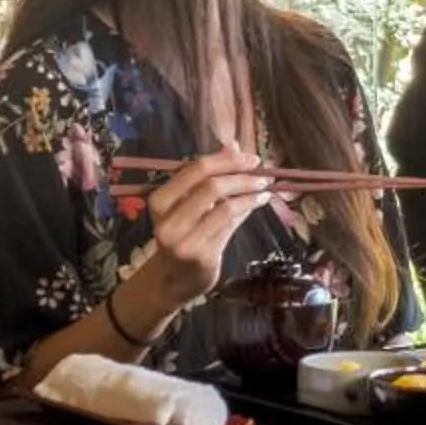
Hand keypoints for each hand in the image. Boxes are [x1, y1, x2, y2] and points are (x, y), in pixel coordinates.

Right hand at [115, 141, 272, 329]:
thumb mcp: (190, 204)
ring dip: (250, 192)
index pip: (194, 169)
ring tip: (266, 187)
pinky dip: (248, 208)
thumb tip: (232, 144)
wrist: (173, 280)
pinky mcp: (200, 255)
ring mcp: (183, 240)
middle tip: (263, 173)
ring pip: (224, 206)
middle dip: (241, 175)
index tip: (251, 157)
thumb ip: (210, 176)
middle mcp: (167, 220)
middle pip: (210, 185)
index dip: (226, 160)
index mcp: (159, 200)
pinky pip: (230, 224)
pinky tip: (260, 202)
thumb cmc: (184, 235)